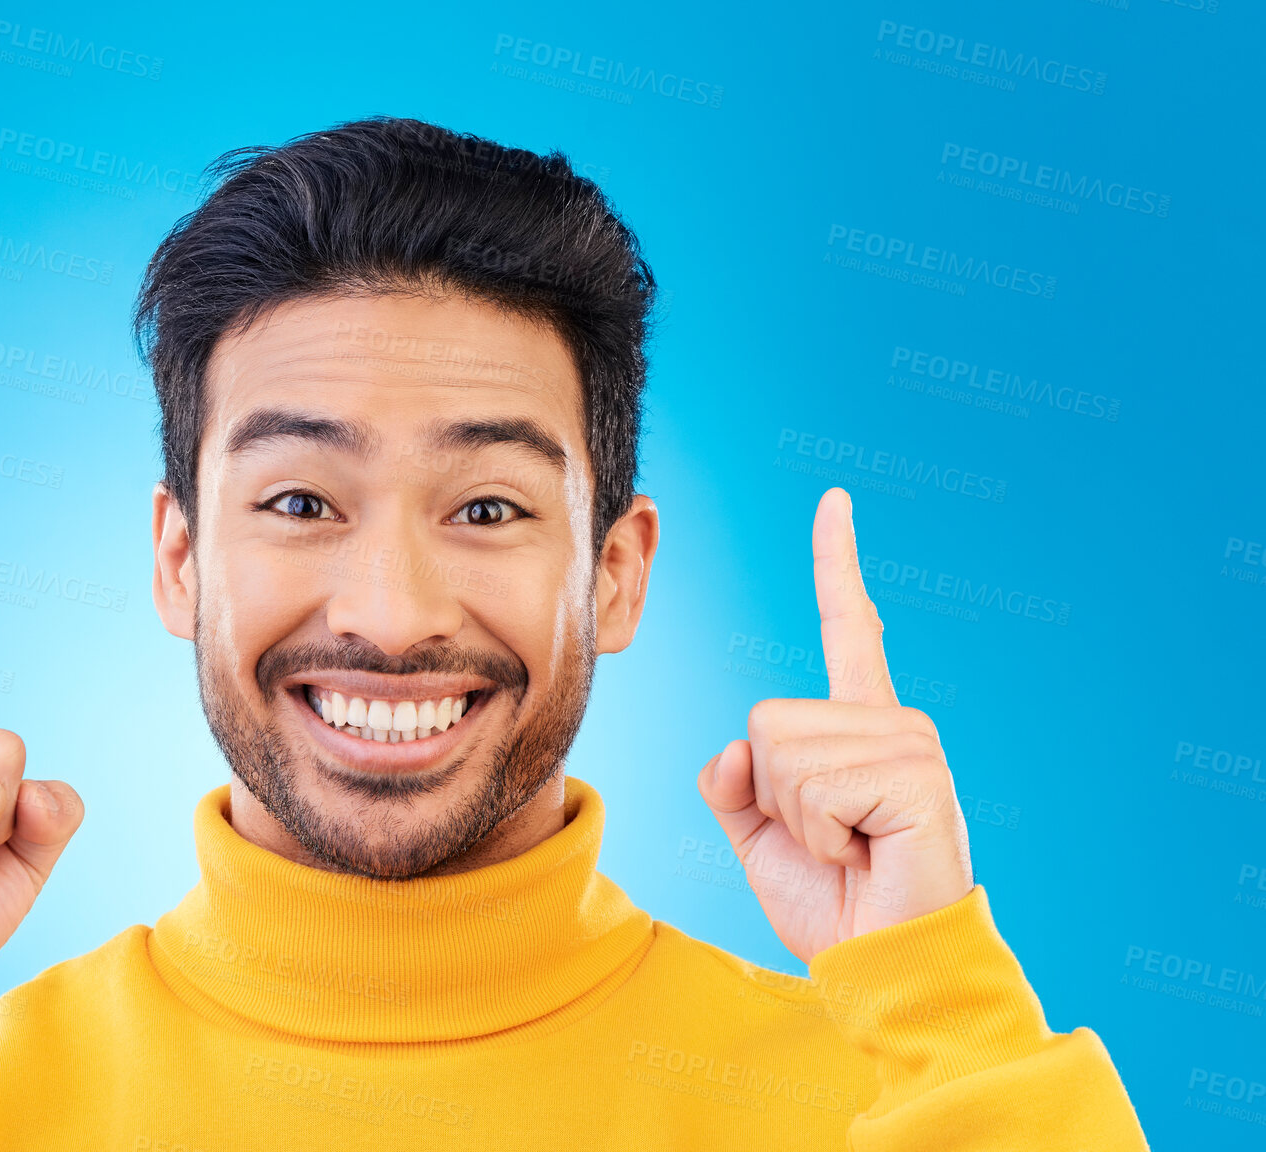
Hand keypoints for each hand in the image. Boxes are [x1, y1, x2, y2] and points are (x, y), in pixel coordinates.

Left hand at [698, 488, 972, 962]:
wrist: (880, 963)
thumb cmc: (834, 900)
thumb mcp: (762, 834)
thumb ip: (733, 784)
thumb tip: (729, 751)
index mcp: (860, 724)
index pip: (851, 627)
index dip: (836, 564)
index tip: (834, 501)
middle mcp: (892, 720)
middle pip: (764, 719)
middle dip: (770, 794)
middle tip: (830, 838)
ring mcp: (911, 743)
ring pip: (780, 752)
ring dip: (796, 819)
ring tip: (851, 847)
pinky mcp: (918, 775)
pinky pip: (811, 785)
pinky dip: (818, 833)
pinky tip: (864, 852)